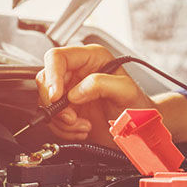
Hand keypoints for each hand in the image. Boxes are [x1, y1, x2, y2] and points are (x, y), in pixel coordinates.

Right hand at [36, 44, 154, 145]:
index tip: (56, 96)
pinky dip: (64, 129)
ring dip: (62, 120)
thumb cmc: (138, 105)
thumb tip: (76, 92)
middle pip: (46, 80)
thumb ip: (102, 84)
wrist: (139, 128)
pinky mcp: (68, 109)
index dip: (52, 76)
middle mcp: (78, 72)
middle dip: (56, 104)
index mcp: (91, 58)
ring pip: (46, 102)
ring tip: (83, 125)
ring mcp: (70, 91)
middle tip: (72, 117)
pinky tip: (82, 129)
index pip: (57, 57)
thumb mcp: (126, 91)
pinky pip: (52, 119)